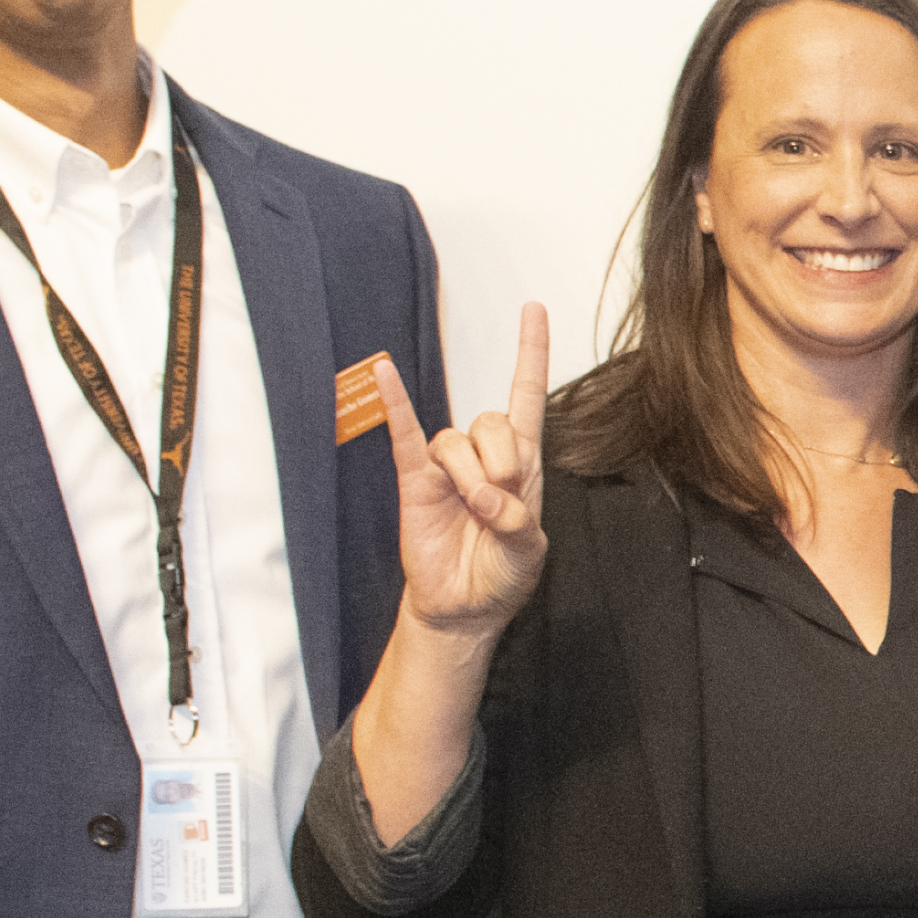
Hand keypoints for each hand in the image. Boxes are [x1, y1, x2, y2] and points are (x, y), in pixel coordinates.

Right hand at [391, 302, 555, 640]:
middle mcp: (484, 455)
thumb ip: (517, 519)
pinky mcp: (415, 480)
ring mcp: (448, 466)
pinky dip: (393, 403)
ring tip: (474, 507)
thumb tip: (489, 496)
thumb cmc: (501, 575)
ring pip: (456, 439)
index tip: (534, 309)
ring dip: (468, 471)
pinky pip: (403, 433)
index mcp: (523, 462)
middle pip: (493, 420)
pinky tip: (384, 373)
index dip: (531, 353)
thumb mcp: (527, 549)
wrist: (465, 608)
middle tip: (499, 499)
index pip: (526, 394)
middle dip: (500, 458)